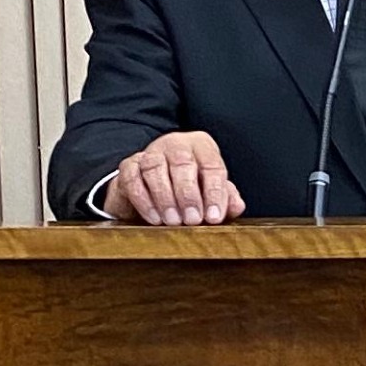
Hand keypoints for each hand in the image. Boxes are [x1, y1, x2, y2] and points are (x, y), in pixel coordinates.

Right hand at [103, 132, 244, 225]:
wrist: (153, 190)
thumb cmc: (189, 190)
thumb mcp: (210, 194)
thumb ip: (226, 199)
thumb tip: (237, 206)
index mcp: (201, 147)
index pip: (212, 165)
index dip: (214, 192)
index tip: (214, 217)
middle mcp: (175, 144)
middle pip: (182, 162)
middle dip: (188, 194)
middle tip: (192, 220)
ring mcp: (150, 153)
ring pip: (155, 168)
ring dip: (165, 197)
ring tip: (173, 221)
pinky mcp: (129, 166)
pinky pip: (132, 178)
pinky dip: (143, 199)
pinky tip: (154, 217)